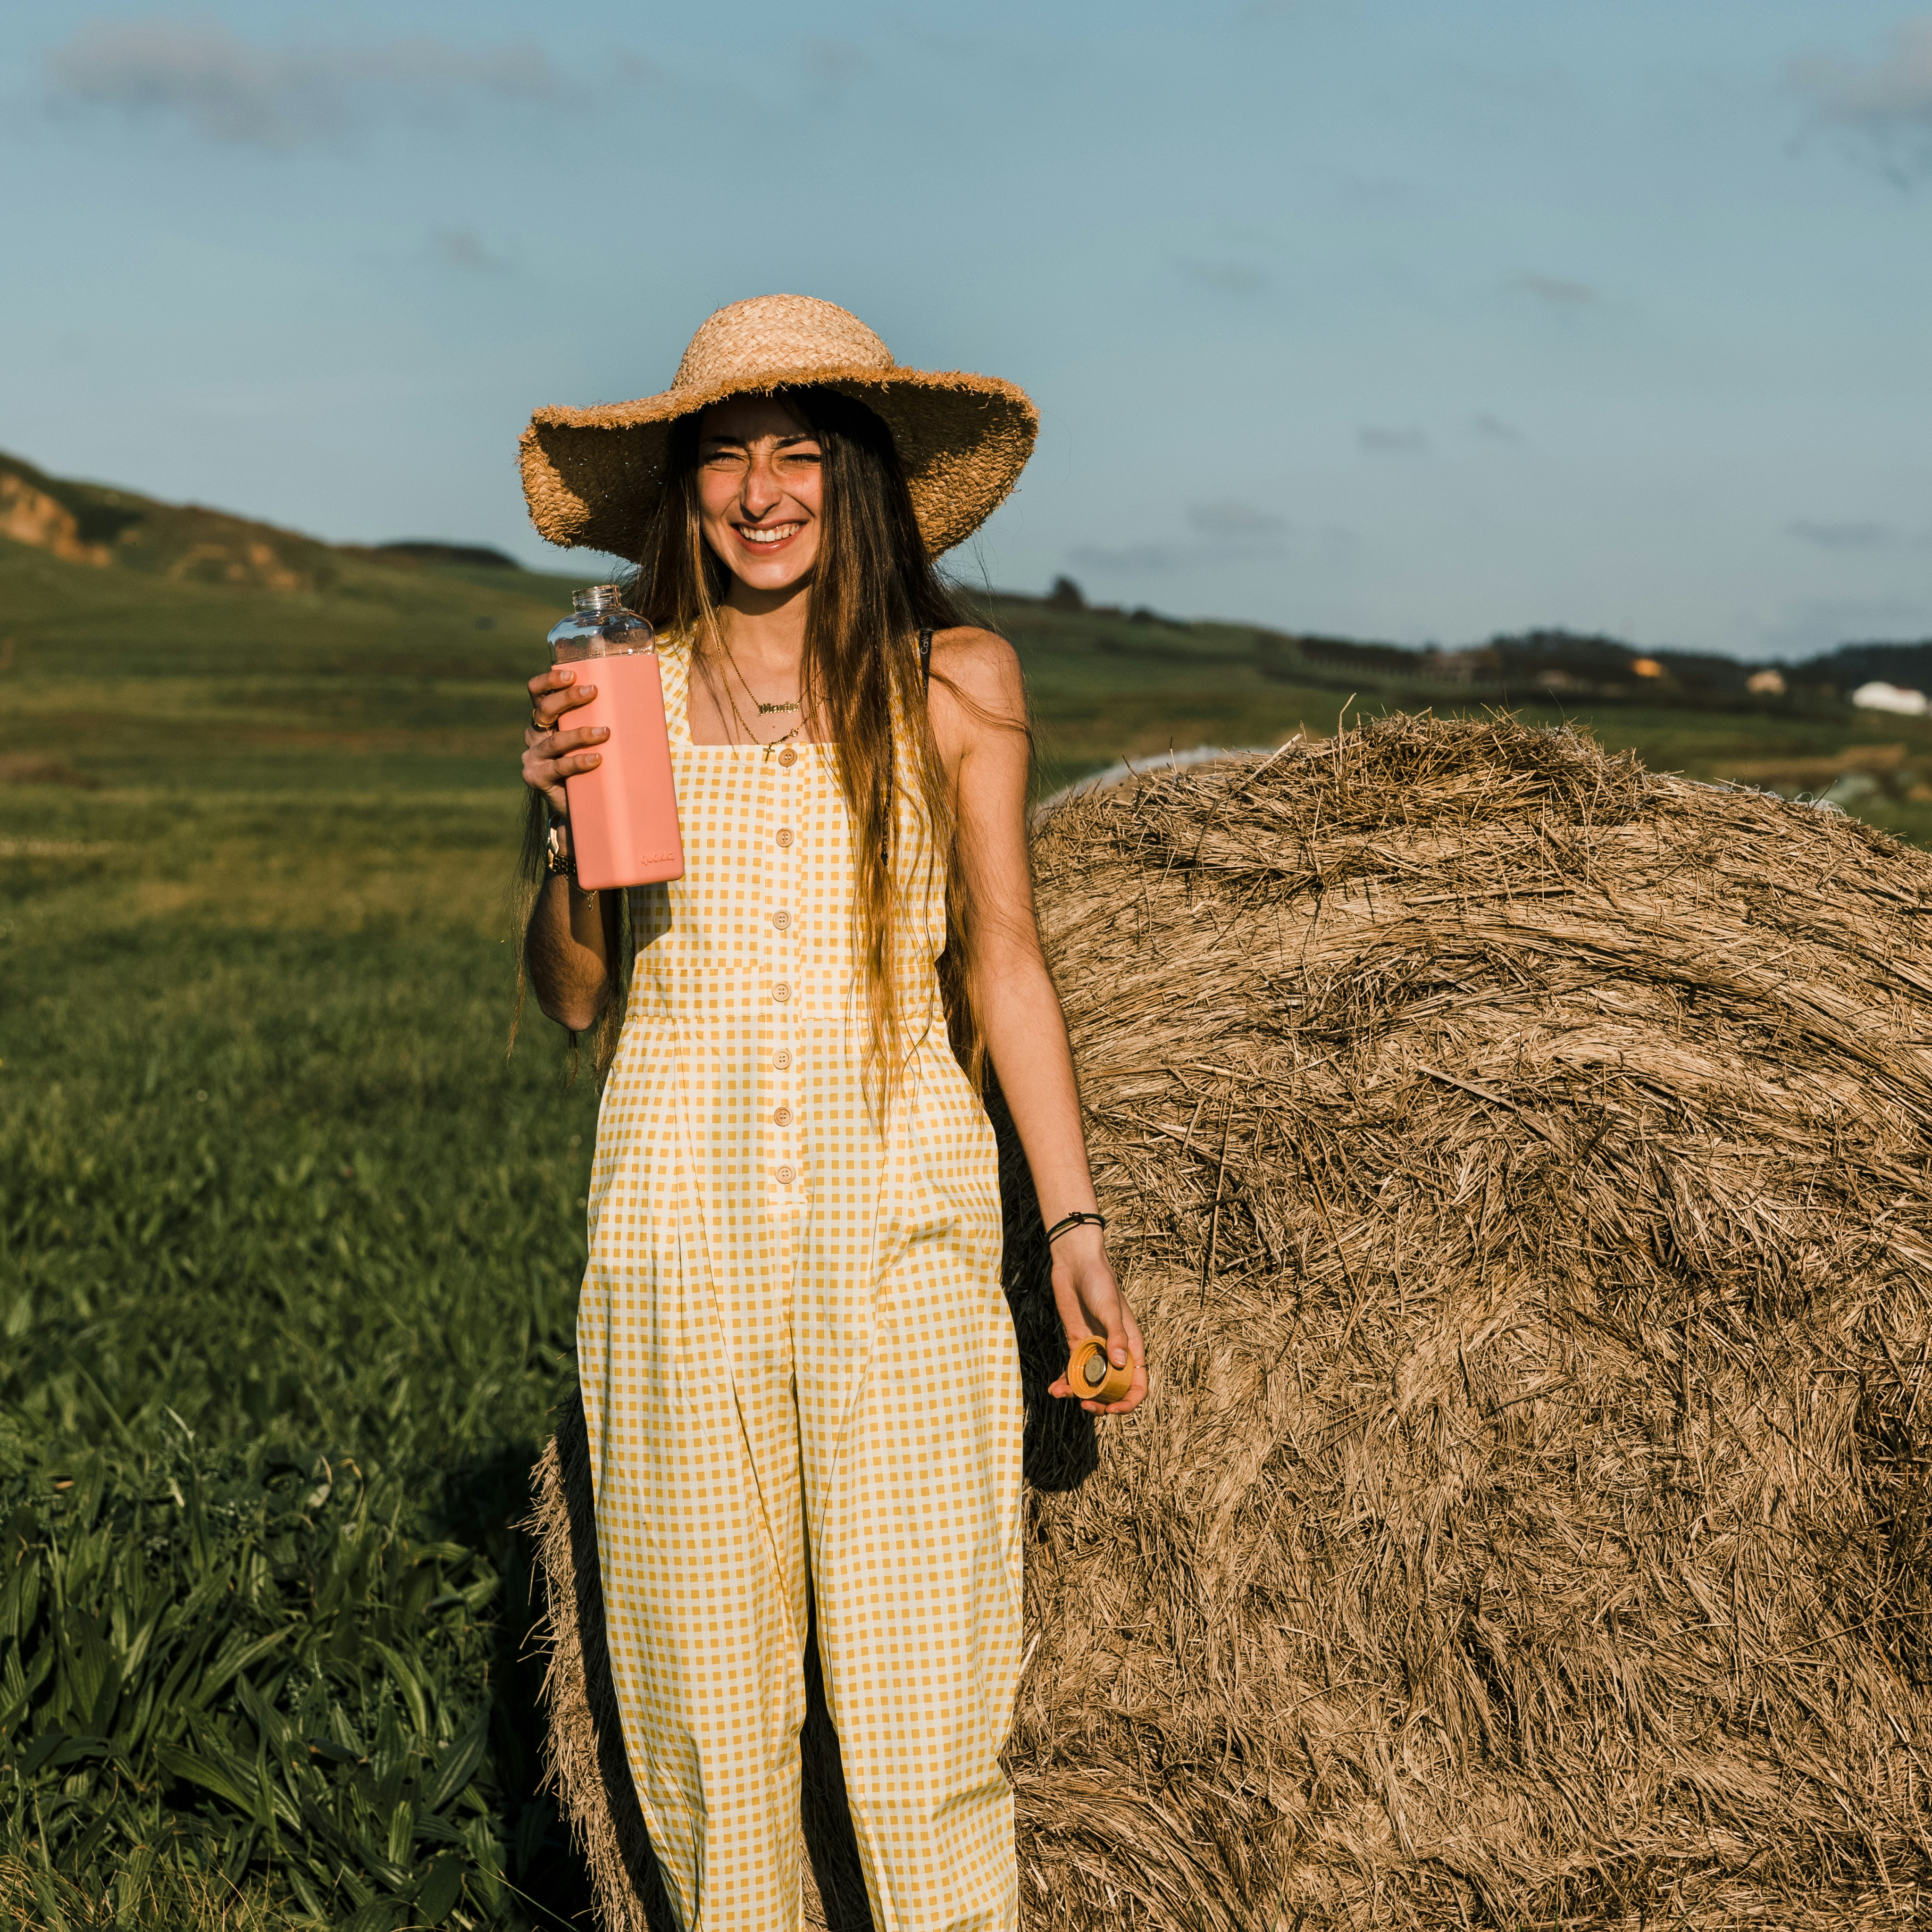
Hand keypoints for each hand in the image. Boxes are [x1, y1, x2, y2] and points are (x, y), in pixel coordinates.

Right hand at [522, 666, 607, 815]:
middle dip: (569, 698)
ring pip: (555, 740)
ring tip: (605, 732)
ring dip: (581, 734)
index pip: (537, 692)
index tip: (573, 674)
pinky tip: (597, 759)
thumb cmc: (591, 764)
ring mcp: (533, 757)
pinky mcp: (536, 777)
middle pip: (544, 710)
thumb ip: (599, 719)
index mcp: (545, 719)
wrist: (581, 804)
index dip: (549, 680)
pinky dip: (578, 762)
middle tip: (593, 691)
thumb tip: (639, 698)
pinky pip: (558, 767)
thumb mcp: (591, 738)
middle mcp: (534, 734)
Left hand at [1045, 1225, 1147, 1415]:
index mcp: (1131, 1347)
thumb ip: (1116, 1337)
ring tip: (1063, 1395)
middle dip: (1102, 1403)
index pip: (1137, 1384)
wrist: (1076, 1265)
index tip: (1112, 1409)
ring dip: (1080, 1394)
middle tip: (1086, 1404)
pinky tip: (1054, 1389)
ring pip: (1091, 1384)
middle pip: (1113, 1390)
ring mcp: (1095, 1350)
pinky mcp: (1077, 1345)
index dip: (1128, 1402)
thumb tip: (1120, 1366)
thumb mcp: (1109, 1309)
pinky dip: (1065, 1382)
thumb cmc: (1100, 1283)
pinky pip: (1073, 1371)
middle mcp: (1115, 1353)